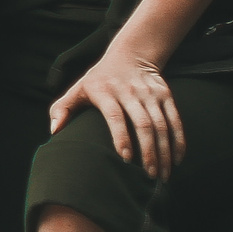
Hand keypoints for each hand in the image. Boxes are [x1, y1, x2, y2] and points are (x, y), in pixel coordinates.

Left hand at [48, 50, 182, 179]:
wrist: (130, 55)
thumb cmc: (98, 80)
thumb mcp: (77, 90)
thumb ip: (62, 109)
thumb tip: (55, 130)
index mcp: (105, 92)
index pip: (115, 116)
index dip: (121, 137)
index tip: (125, 158)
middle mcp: (130, 92)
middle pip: (143, 124)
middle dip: (148, 152)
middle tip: (149, 176)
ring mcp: (150, 94)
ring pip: (161, 125)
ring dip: (164, 151)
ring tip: (162, 174)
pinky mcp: (165, 95)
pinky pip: (175, 120)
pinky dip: (178, 141)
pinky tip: (177, 159)